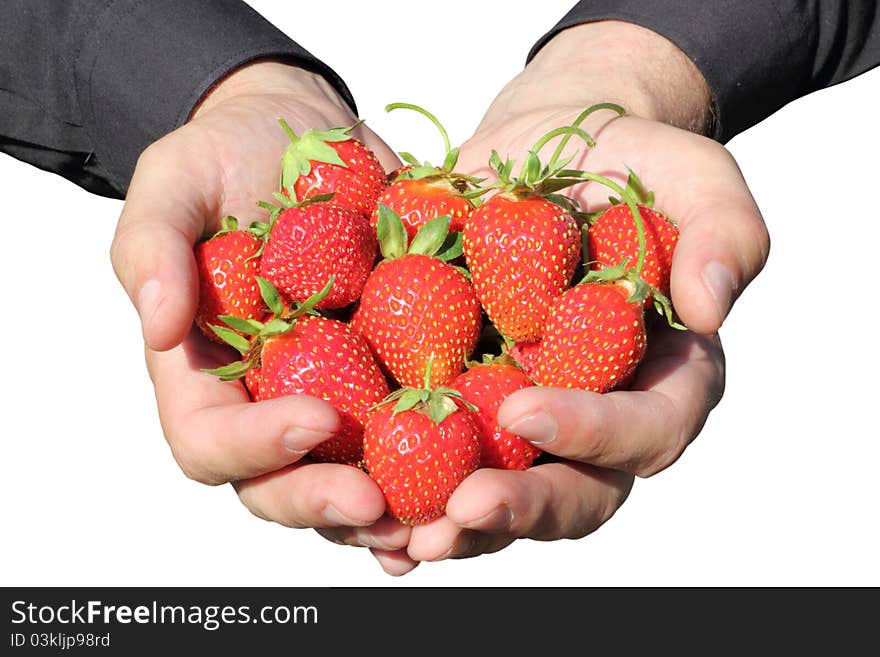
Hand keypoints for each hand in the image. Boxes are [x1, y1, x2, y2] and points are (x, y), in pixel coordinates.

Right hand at [109, 61, 403, 536]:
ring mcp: (330, 390)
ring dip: (389, 510)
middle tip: (376, 503)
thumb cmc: (225, 155)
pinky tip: (478, 475)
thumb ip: (153, 248)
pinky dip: (441, 462)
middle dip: (323, 501)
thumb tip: (159, 326)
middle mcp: (266, 397)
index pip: (208, 440)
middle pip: (278, 483)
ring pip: (346, 477)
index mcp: (204, 370)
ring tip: (436, 517)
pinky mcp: (387, 371)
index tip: (314, 420)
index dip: (254, 447)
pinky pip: (411, 432)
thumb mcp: (174, 181)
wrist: (300, 133)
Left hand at [338, 21, 766, 572]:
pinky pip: (441, 464)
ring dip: (455, 524)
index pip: (646, 430)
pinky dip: (406, 497)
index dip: (593, 433)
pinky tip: (368, 520)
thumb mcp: (692, 177)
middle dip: (519, 506)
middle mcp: (597, 416)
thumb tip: (713, 306)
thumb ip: (724, 232)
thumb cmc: (629, 164)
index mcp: (663, 378)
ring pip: (504, 495)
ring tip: (401, 535)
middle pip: (575, 491)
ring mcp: (527, 414)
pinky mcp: (467, 401)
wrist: (544, 154)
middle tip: (458, 510)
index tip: (525, 411)